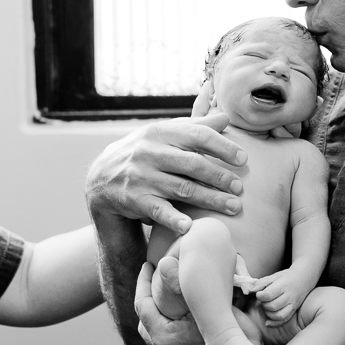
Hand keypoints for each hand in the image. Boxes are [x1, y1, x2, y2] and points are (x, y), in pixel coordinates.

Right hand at [85, 113, 246, 234]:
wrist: (101, 178)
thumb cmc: (144, 154)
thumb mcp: (163, 135)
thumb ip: (194, 127)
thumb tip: (225, 117)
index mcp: (161, 131)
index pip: (197, 135)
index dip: (223, 146)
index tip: (243, 159)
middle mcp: (150, 152)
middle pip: (193, 164)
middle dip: (220, 176)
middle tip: (240, 188)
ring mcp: (142, 176)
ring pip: (182, 188)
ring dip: (210, 199)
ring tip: (233, 207)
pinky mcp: (134, 199)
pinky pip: (158, 210)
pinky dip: (173, 218)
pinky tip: (189, 226)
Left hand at [135, 261, 210, 344]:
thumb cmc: (236, 337)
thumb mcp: (210, 306)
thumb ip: (182, 286)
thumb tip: (163, 264)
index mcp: (164, 337)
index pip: (142, 305)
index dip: (142, 282)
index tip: (148, 266)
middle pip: (144, 322)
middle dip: (146, 299)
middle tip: (151, 279)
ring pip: (156, 336)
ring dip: (156, 316)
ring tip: (162, 298)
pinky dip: (168, 329)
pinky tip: (179, 320)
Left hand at [248, 269, 309, 325]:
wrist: (304, 278)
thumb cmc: (287, 276)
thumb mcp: (274, 276)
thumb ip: (261, 283)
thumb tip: (250, 290)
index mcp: (284, 285)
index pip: (269, 294)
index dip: (260, 296)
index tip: (258, 294)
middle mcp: (289, 296)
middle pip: (273, 306)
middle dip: (264, 304)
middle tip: (263, 300)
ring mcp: (292, 305)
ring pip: (278, 315)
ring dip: (268, 313)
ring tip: (267, 307)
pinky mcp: (293, 310)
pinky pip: (284, 320)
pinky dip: (274, 323)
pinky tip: (267, 321)